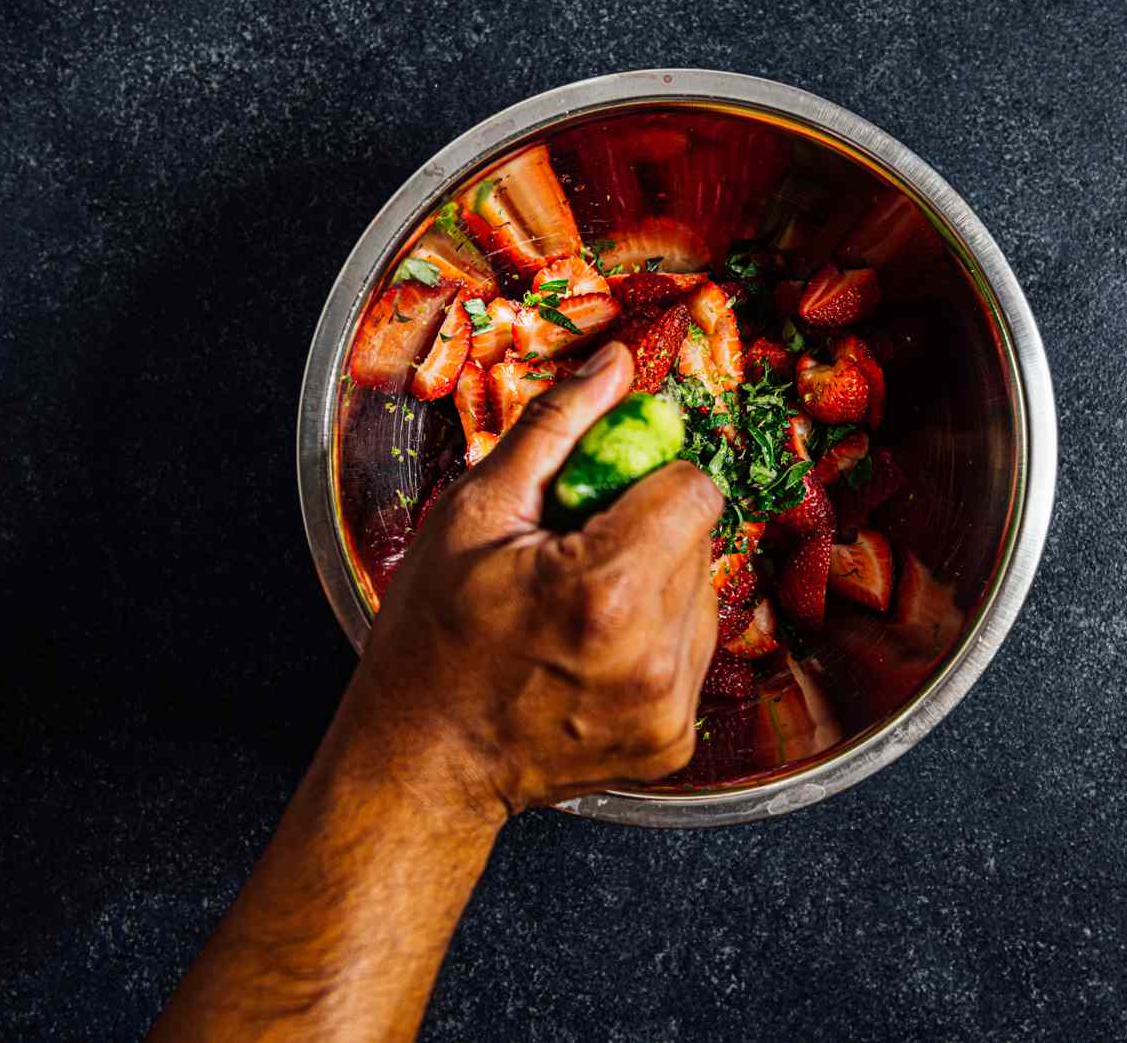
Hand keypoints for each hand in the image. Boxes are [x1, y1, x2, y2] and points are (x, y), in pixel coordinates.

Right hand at [341, 342, 723, 815]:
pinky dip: (653, 642)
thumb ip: (557, 428)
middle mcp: (655, 655)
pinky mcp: (673, 742)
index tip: (598, 500)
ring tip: (579, 610)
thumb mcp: (477, 512)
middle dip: (648, 532)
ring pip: (702, 597)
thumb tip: (616, 364)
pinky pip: (692, 655)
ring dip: (655, 585)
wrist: (424, 761)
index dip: (646, 481)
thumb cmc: (432, 638)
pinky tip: (592, 652)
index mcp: (608, 589)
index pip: (694, 490)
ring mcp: (669, 708)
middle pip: (700, 541)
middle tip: (574, 556)